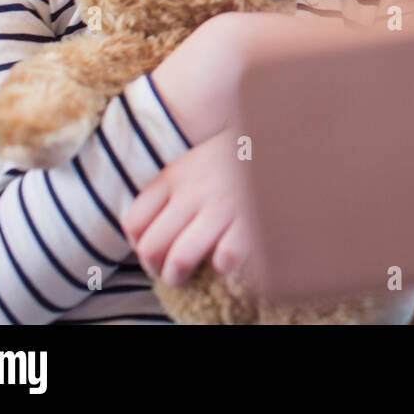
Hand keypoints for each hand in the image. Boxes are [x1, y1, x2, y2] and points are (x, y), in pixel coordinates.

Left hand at [122, 128, 250, 286]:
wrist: (279, 136)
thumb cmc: (235, 157)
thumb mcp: (194, 161)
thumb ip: (171, 188)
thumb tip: (147, 229)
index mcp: (175, 176)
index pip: (134, 223)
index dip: (137, 246)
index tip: (151, 252)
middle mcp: (193, 192)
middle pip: (151, 247)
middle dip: (155, 269)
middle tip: (168, 272)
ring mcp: (221, 207)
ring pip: (180, 260)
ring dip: (179, 276)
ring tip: (188, 278)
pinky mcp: (250, 220)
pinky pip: (225, 258)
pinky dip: (223, 265)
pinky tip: (226, 258)